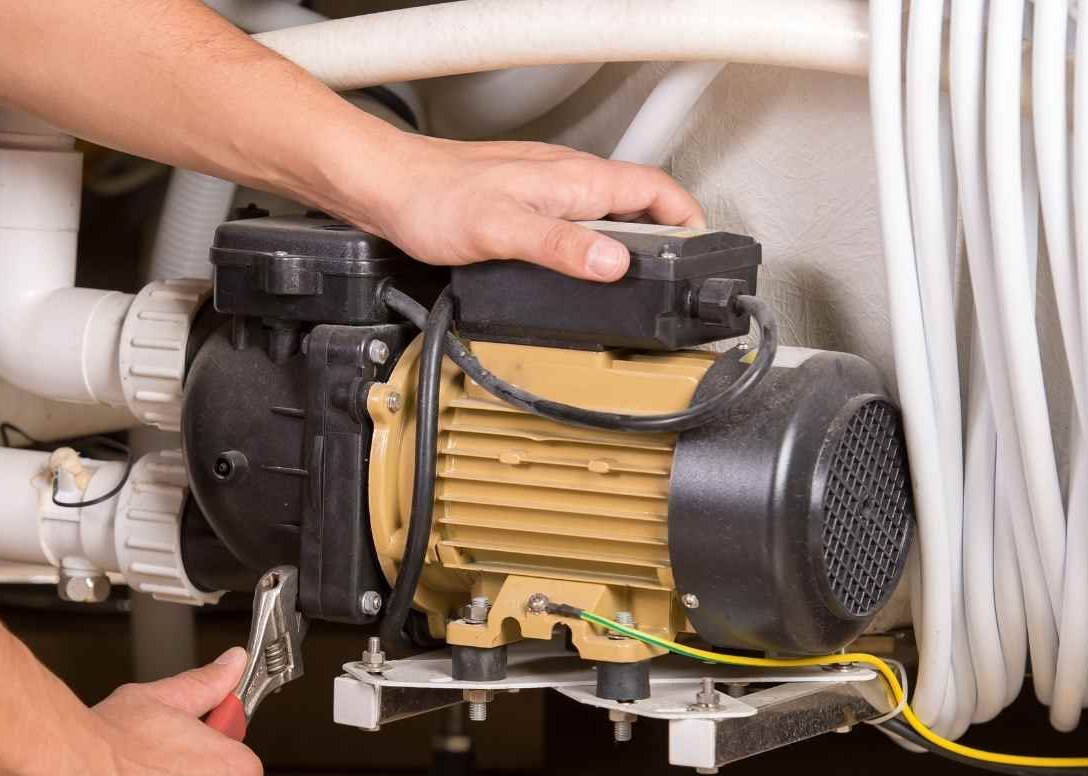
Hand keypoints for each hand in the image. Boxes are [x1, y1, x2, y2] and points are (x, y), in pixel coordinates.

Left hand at [350, 133, 706, 281]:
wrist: (385, 188)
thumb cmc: (433, 200)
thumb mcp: (503, 231)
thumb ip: (561, 247)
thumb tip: (615, 265)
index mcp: (576, 180)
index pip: (656, 190)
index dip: (688, 221)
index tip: (701, 254)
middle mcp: (566, 180)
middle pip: (636, 204)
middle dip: (663, 238)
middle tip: (671, 280)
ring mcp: (545, 191)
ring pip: (605, 214)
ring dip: (624, 244)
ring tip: (632, 284)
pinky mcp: (523, 206)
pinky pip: (573, 225)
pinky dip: (588, 248)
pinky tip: (575, 272)